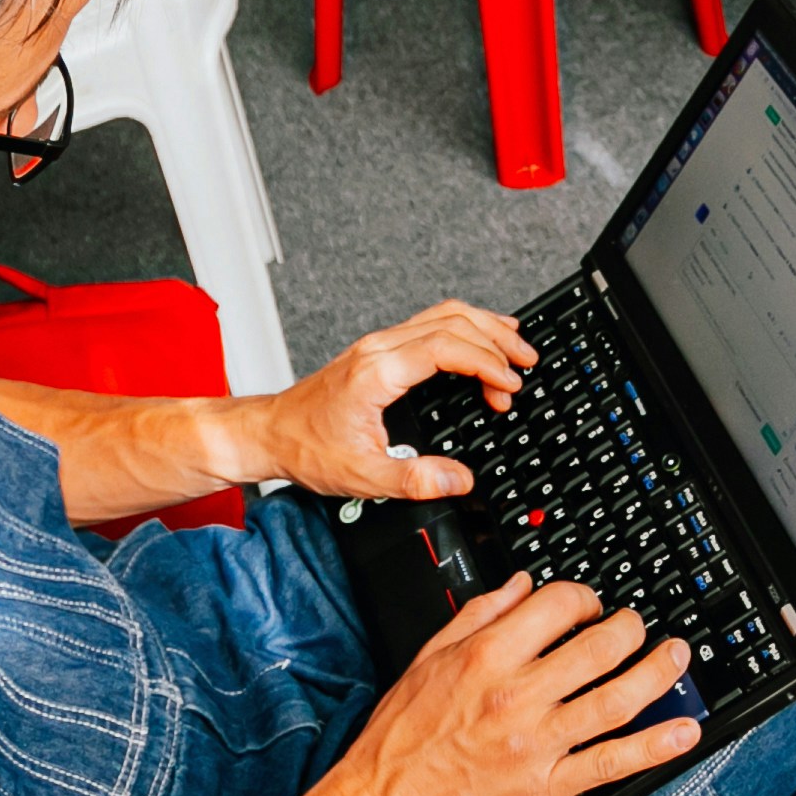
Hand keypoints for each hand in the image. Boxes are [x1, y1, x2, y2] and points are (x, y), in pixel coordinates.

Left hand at [246, 301, 531, 499]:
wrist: (269, 434)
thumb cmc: (306, 448)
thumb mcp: (362, 476)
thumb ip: (414, 480)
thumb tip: (459, 480)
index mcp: (378, 370)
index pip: (446, 346)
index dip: (486, 361)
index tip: (508, 385)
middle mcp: (379, 348)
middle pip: (452, 320)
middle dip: (496, 339)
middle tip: (527, 363)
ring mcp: (378, 344)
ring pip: (442, 315)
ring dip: (483, 327)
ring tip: (516, 347)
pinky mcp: (379, 350)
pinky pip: (430, 324)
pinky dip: (464, 330)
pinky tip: (480, 341)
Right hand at [332, 574, 701, 795]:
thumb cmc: (402, 734)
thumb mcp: (430, 656)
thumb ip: (481, 613)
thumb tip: (523, 583)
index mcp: (488, 656)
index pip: (558, 606)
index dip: (584, 598)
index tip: (589, 606)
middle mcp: (518, 696)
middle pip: (599, 647)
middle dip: (630, 628)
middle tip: (638, 627)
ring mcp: (538, 743)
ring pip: (617, 700)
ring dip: (658, 673)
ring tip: (677, 657)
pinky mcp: (548, 786)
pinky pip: (612, 762)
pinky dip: (655, 746)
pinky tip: (684, 730)